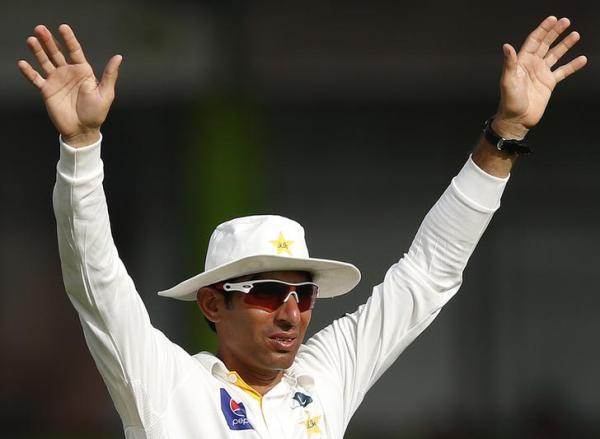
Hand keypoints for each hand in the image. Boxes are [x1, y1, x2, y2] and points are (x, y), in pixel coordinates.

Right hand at [17, 24, 122, 146]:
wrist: (83, 130)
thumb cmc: (96, 113)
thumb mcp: (106, 93)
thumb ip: (110, 75)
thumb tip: (118, 57)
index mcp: (83, 71)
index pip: (75, 51)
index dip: (69, 39)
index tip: (63, 28)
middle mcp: (68, 73)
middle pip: (56, 53)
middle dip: (49, 41)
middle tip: (40, 29)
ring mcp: (57, 81)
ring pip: (45, 62)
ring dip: (38, 51)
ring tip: (31, 40)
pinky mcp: (47, 91)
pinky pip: (36, 79)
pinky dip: (29, 72)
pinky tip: (23, 63)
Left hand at [493, 16, 586, 139]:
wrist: (517, 119)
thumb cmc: (509, 102)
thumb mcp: (508, 81)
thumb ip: (510, 63)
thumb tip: (507, 46)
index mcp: (522, 62)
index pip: (533, 41)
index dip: (543, 30)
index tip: (552, 19)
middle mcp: (532, 65)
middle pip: (545, 44)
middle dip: (555, 32)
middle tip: (566, 21)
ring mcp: (541, 74)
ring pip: (555, 55)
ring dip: (565, 45)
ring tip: (575, 35)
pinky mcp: (549, 83)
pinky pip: (563, 71)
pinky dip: (572, 65)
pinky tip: (581, 59)